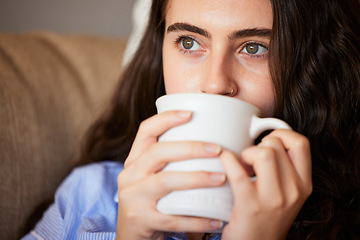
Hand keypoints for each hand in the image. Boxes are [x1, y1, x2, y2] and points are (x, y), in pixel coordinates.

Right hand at [115, 111, 224, 239]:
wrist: (132, 237)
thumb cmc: (151, 201)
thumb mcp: (152, 178)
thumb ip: (170, 163)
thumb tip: (210, 143)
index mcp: (134, 161)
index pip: (145, 131)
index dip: (166, 119)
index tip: (191, 113)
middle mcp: (129, 175)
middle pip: (158, 153)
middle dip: (190, 148)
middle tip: (218, 149)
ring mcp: (133, 198)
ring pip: (165, 181)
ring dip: (196, 178)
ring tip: (221, 178)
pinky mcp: (141, 220)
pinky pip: (173, 218)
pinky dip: (197, 219)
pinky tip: (216, 219)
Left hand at [220, 129, 311, 239]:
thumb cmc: (267, 216)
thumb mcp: (287, 193)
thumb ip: (283, 169)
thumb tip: (264, 137)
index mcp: (303, 184)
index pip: (301, 144)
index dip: (282, 134)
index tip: (268, 140)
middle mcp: (293, 191)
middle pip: (276, 145)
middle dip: (258, 145)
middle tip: (250, 158)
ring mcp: (273, 199)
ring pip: (263, 154)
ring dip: (247, 153)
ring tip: (243, 165)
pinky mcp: (250, 205)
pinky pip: (238, 173)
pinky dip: (227, 160)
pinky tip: (224, 160)